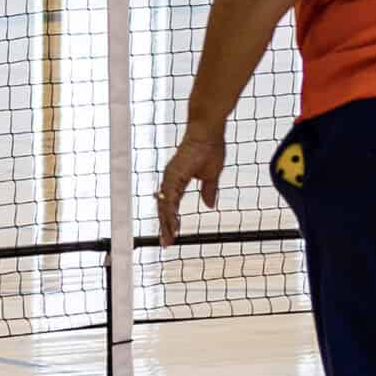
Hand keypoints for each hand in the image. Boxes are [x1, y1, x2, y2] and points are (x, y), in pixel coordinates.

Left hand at [156, 126, 225, 244]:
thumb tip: (209, 204)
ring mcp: (170, 176)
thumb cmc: (210, 147)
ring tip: (168, 239)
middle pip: (164, 207)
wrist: (208, 131)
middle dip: (165, 226)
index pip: (171, 205)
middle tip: (166, 243)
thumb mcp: (211, 175)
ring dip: (166, 223)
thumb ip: (209, 190)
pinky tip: (172, 225)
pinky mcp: (174, 174)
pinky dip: (170, 212)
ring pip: (164, 205)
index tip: (173, 234)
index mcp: (177, 179)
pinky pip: (169, 197)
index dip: (171, 220)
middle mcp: (170, 179)